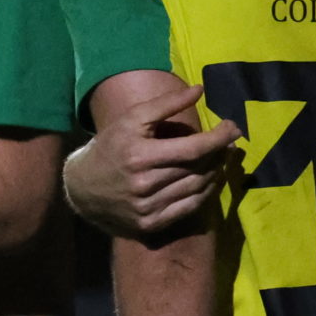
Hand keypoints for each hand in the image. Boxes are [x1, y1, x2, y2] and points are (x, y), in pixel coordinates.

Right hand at [64, 84, 238, 239]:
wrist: (81, 188)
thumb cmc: (110, 145)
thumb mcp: (132, 118)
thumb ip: (166, 103)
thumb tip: (200, 90)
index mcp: (140, 155)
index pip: (193, 148)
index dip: (219, 138)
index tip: (234, 127)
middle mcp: (144, 184)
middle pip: (198, 168)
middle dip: (219, 153)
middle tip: (229, 142)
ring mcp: (147, 208)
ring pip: (197, 189)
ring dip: (216, 172)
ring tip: (221, 158)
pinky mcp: (150, 225)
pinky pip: (190, 208)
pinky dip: (206, 193)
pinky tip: (211, 180)